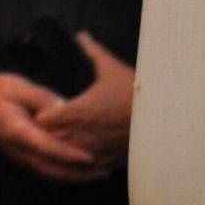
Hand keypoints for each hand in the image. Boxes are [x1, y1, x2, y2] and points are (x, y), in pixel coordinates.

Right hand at [0, 71, 104, 183]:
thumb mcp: (19, 86)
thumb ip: (42, 98)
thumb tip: (64, 109)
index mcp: (16, 131)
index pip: (46, 148)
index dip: (69, 155)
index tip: (90, 158)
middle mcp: (17, 150)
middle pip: (50, 169)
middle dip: (78, 174)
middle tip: (104, 172)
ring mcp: (19, 157)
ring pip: (49, 175)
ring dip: (74, 178)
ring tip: (100, 175)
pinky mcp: (22, 159)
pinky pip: (46, 172)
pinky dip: (65, 175)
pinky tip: (81, 171)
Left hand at [34, 32, 134, 169]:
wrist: (166, 122)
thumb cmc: (137, 94)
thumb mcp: (113, 69)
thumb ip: (93, 51)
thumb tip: (82, 35)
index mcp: (76, 112)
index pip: (41, 120)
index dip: (37, 115)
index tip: (39, 110)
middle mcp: (80, 135)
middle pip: (47, 141)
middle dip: (44, 134)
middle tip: (45, 126)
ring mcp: (93, 153)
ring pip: (64, 158)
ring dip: (60, 149)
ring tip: (60, 141)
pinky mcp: (107, 164)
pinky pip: (84, 169)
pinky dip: (78, 163)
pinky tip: (81, 154)